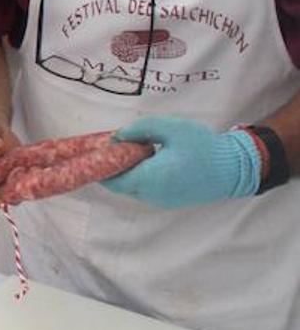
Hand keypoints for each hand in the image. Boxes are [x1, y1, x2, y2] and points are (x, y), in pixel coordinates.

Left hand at [102, 116, 260, 208]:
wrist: (235, 169)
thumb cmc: (203, 146)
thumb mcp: (170, 128)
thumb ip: (139, 129)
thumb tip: (115, 137)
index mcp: (149, 179)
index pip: (111, 179)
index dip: (99, 165)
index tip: (94, 150)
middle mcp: (151, 195)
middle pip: (119, 184)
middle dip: (112, 166)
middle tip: (113, 146)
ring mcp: (160, 201)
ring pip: (132, 187)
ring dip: (127, 171)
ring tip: (133, 149)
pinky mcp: (169, 201)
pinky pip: (145, 190)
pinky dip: (139, 176)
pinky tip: (148, 159)